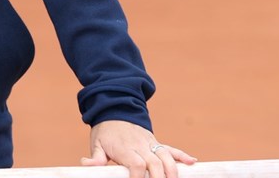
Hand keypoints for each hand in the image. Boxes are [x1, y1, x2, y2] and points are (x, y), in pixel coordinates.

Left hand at [81, 120, 196, 177]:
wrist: (115, 108)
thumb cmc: (105, 131)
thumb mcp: (96, 143)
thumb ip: (95, 157)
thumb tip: (85, 163)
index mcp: (124, 148)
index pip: (136, 163)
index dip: (138, 176)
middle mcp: (140, 145)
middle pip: (154, 162)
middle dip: (159, 177)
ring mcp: (150, 143)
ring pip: (166, 156)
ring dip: (173, 170)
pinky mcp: (156, 142)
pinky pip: (171, 148)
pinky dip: (182, 155)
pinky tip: (192, 163)